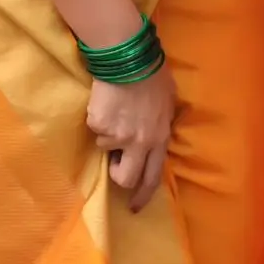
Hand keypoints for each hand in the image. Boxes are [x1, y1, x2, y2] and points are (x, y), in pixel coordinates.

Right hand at [87, 67, 176, 211]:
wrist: (127, 57)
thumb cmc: (152, 73)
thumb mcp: (169, 100)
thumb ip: (163, 121)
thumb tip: (158, 130)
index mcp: (160, 138)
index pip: (153, 176)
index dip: (143, 194)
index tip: (134, 206)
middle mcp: (140, 143)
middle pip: (125, 177)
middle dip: (118, 176)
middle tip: (113, 165)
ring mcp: (117, 135)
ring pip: (106, 146)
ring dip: (108, 133)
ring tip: (114, 109)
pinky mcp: (98, 125)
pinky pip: (95, 127)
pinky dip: (97, 117)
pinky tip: (105, 100)